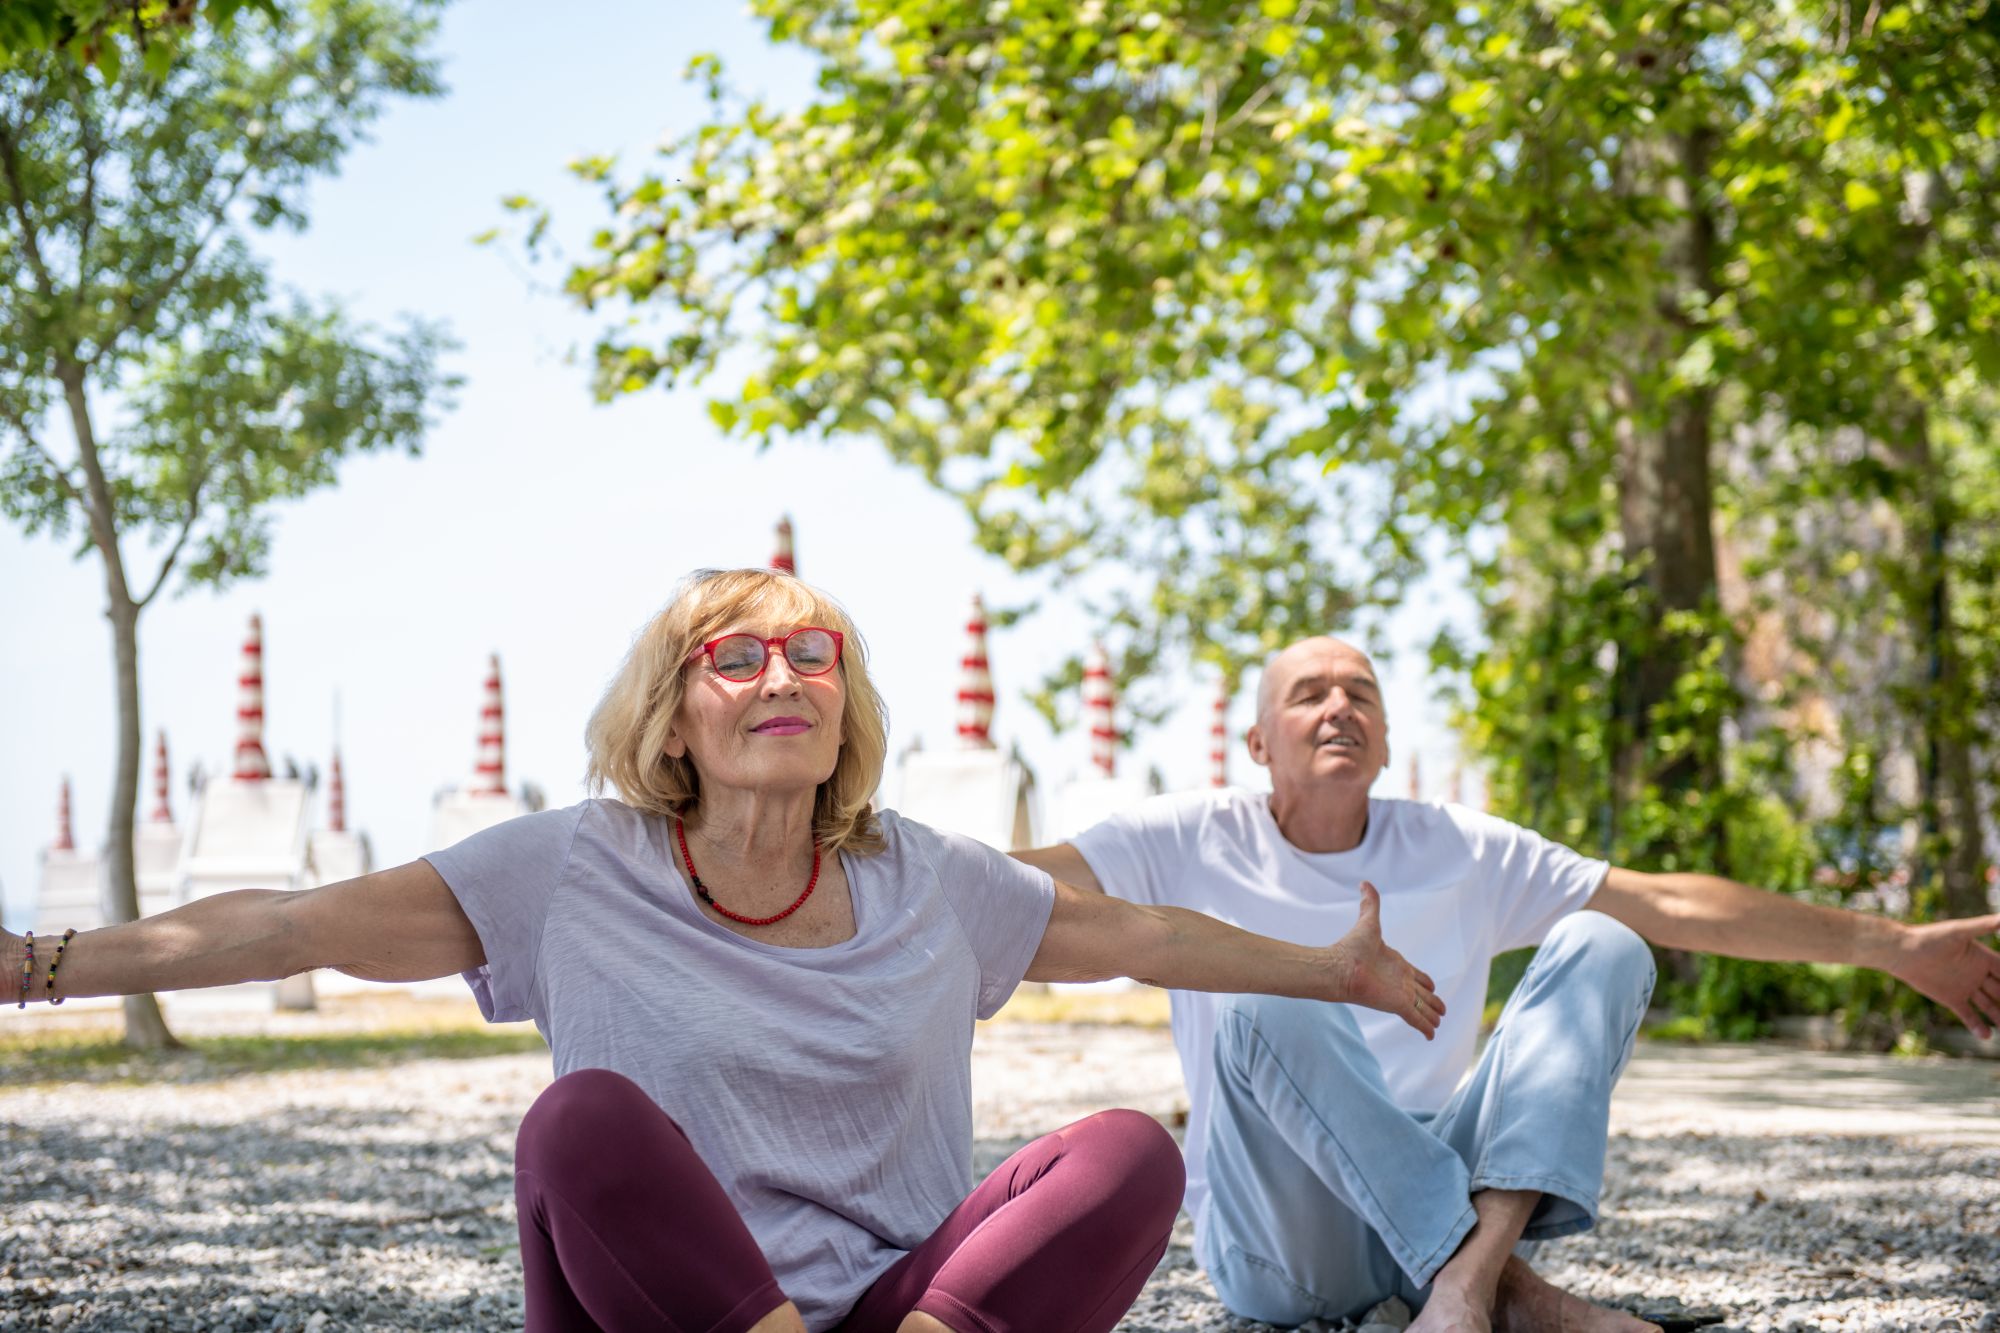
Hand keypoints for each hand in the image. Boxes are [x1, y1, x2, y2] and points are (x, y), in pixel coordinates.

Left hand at [1326, 881, 1444, 1039]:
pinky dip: (1426, 1027)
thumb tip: (1365, 882)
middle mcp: (1400, 981)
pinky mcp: (1398, 1005)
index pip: (1416, 975)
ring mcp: (1400, 995)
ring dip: (1432, 1015)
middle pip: (1422, 994)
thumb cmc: (1350, 947)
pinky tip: (1431, 1035)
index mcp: (1397, 965)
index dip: (1425, 981)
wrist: (1339, 967)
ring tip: (1439, 1022)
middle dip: (1433, 1002)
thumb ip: (1370, 904)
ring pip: (1422, 1008)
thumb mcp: (1368, 922)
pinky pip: (1417, 1018)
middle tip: (1441, 1010)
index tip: (1432, 986)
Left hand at [1890, 913, 1999, 1038]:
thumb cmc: (1930, 937)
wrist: (1901, 951)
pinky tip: (1986, 1035)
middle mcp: (1977, 974)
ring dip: (1999, 1016)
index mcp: (1982, 958)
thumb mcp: (1959, 931)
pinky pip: (1968, 1014)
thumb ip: (1984, 926)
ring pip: (1989, 1005)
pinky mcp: (1951, 998)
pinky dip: (1977, 1025)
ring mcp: (1965, 987)